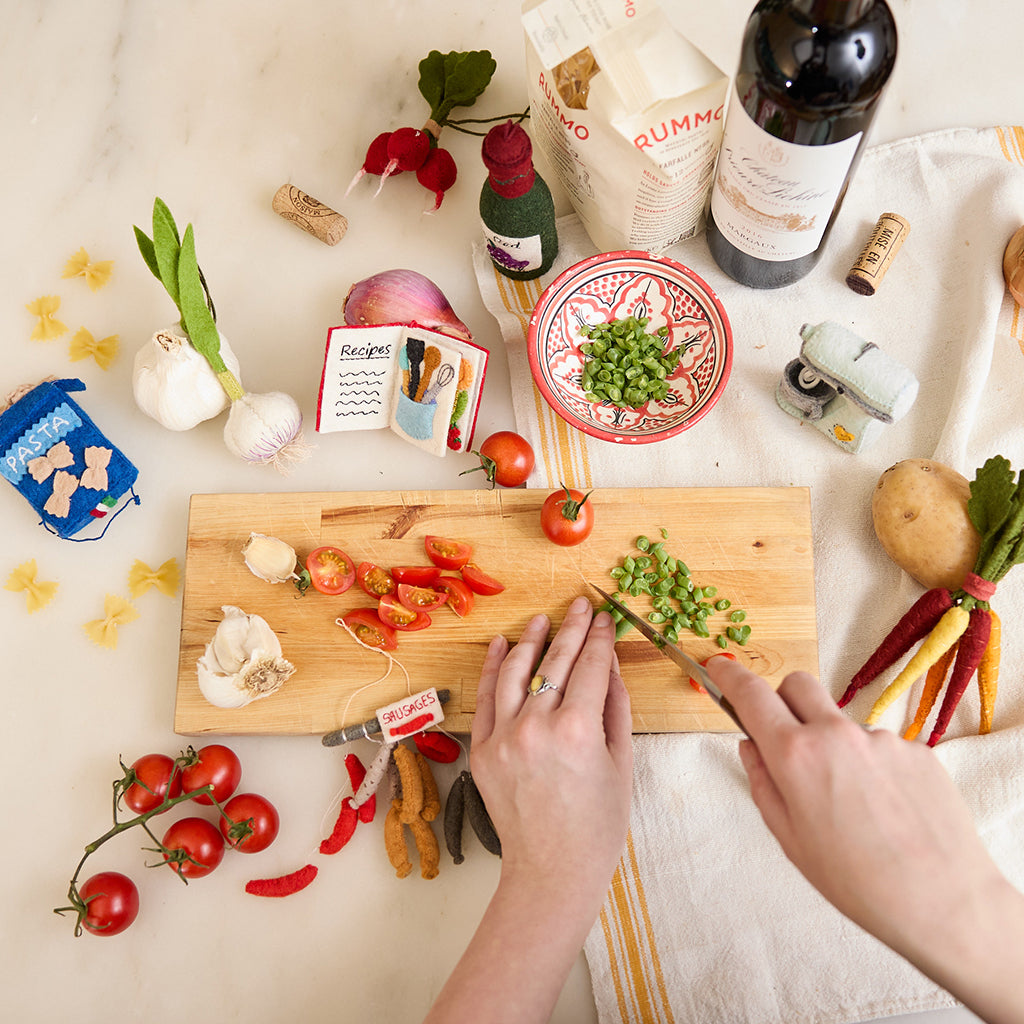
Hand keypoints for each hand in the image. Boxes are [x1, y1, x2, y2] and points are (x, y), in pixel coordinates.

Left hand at [423, 596, 632, 1023]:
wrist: (552, 870)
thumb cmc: (597, 824)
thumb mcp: (621, 762)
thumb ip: (614, 707)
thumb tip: (609, 664)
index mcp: (579, 729)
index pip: (591, 666)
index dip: (600, 638)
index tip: (605, 619)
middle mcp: (538, 725)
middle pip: (556, 661)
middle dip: (572, 629)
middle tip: (581, 606)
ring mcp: (505, 736)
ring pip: (516, 671)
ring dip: (531, 640)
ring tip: (542, 620)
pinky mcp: (483, 749)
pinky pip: (487, 698)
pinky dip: (493, 668)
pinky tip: (501, 645)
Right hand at [707, 656, 1023, 1023]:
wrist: (944, 902)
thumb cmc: (858, 882)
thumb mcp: (789, 839)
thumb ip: (762, 782)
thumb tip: (750, 746)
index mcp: (796, 756)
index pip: (752, 695)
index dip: (730, 676)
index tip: (720, 668)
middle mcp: (837, 734)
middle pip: (798, 684)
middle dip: (783, 700)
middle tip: (787, 738)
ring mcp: (881, 738)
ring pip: (841, 723)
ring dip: (834, 746)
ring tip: (854, 804)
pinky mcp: (917, 750)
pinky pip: (880, 746)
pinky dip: (873, 767)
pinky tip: (886, 810)